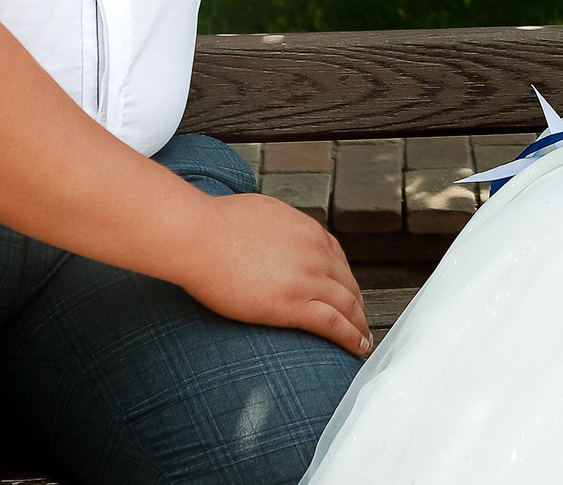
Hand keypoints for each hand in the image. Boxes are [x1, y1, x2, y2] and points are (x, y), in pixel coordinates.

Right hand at [173, 190, 372, 356]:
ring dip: (359, 325)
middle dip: (356, 305)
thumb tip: (273, 233)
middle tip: (359, 321)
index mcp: (308, 230)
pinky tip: (358, 347)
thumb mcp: (261, 214)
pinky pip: (335, 324)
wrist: (199, 237)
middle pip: (348, 283)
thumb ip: (278, 228)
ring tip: (363, 340)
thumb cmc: (216, 224)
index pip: (338, 259)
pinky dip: (352, 337)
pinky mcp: (295, 305)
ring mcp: (308, 278)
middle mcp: (316, 252)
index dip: (345, 280)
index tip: (347, 293)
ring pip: (347, 305)